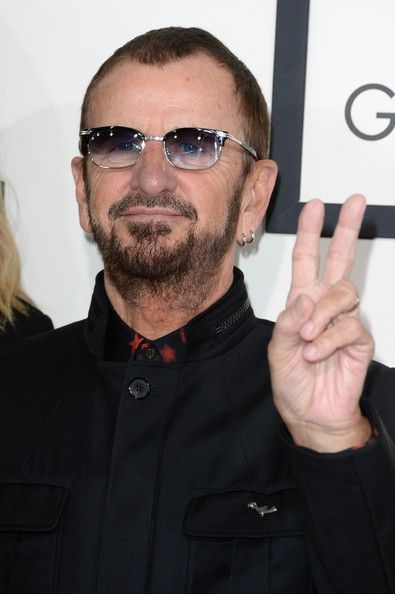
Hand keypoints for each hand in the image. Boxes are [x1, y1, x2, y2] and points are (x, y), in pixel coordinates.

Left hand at [268, 195, 373, 451]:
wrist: (310, 413)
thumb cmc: (292, 380)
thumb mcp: (279, 348)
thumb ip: (290, 321)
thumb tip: (306, 297)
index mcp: (303, 302)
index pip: (307, 260)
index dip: (310, 233)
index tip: (315, 205)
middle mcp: (325, 306)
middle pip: (340, 260)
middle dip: (345, 229)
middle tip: (354, 202)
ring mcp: (344, 321)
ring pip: (343, 292)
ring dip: (322, 315)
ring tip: (308, 339)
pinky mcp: (359, 340)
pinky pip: (348, 326)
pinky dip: (328, 340)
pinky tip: (317, 353)